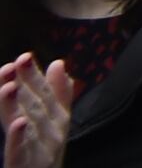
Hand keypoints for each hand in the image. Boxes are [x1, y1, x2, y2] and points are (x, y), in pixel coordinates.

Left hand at [0, 50, 77, 167]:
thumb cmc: (47, 154)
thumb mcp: (56, 123)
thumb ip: (59, 93)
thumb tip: (58, 63)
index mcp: (58, 119)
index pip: (46, 92)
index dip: (34, 76)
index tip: (24, 57)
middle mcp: (53, 131)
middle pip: (37, 104)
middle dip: (26, 84)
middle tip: (15, 64)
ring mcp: (42, 149)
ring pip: (29, 124)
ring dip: (19, 105)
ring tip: (9, 87)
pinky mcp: (27, 166)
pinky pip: (21, 150)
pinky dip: (20, 137)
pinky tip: (18, 123)